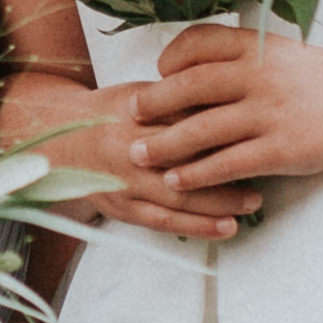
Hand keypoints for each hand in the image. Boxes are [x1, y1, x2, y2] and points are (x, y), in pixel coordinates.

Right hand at [7, 68, 256, 244]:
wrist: (56, 141)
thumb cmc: (109, 114)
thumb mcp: (140, 94)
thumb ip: (178, 101)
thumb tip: (231, 102)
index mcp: (134, 110)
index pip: (185, 117)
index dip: (223, 124)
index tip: (257, 126)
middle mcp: (127, 146)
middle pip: (185, 157)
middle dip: (227, 164)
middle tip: (266, 164)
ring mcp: (122, 181)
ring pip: (178, 195)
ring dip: (220, 201)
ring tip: (254, 202)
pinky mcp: (121, 207)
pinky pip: (163, 221)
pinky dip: (197, 226)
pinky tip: (226, 228)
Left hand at [128, 22, 322, 197]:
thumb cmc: (310, 80)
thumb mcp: (274, 52)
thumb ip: (232, 55)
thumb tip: (174, 69)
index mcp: (256, 46)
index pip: (200, 44)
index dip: (170, 59)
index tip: (156, 74)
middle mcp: (260, 75)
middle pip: (192, 86)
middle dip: (155, 103)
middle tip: (131, 116)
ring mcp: (270, 113)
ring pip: (204, 129)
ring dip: (166, 144)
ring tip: (140, 154)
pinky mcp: (280, 149)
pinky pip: (228, 163)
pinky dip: (198, 173)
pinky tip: (177, 180)